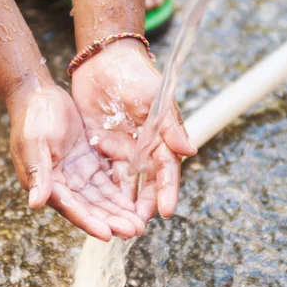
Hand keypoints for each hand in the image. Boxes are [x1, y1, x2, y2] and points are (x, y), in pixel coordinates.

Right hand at [9, 83, 144, 240]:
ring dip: (118, 212)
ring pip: (100, 199)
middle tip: (134, 231)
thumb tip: (36, 202)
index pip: (71, 207)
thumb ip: (37, 171)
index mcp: (45, 183)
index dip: (89, 222)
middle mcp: (61, 185)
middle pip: (89, 208)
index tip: (108, 234)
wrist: (38, 94)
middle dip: (111, 221)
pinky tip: (134, 204)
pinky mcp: (86, 163)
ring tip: (138, 224)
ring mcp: (75, 175)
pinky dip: (118, 194)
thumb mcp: (34, 142)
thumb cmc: (32, 117)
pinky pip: (105, 183)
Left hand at [71, 39, 196, 222]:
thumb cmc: (136, 75)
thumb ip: (169, 125)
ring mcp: (120, 149)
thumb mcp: (155, 97)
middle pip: (145, 184)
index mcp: (160, 139)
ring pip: (124, 183)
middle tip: (136, 227)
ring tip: (117, 224)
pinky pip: (101, 172)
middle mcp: (142, 149)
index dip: (166, 191)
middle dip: (142, 205)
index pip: (165, 171)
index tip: (165, 211)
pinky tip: (96, 207)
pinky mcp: (100, 147)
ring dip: (122, 203)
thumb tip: (189, 151)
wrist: (104, 60)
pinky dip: (101, 190)